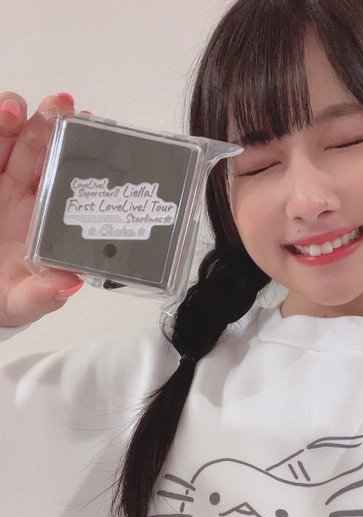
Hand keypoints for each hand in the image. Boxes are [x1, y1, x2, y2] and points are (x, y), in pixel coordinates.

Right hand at [0, 92, 85, 326]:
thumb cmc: (11, 295)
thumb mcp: (25, 300)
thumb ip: (45, 294)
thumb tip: (71, 285)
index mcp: (45, 216)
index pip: (64, 176)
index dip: (76, 152)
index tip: (87, 129)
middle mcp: (23, 193)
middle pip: (37, 149)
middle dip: (49, 124)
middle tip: (60, 105)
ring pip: (5, 140)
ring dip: (11, 119)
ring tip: (15, 108)